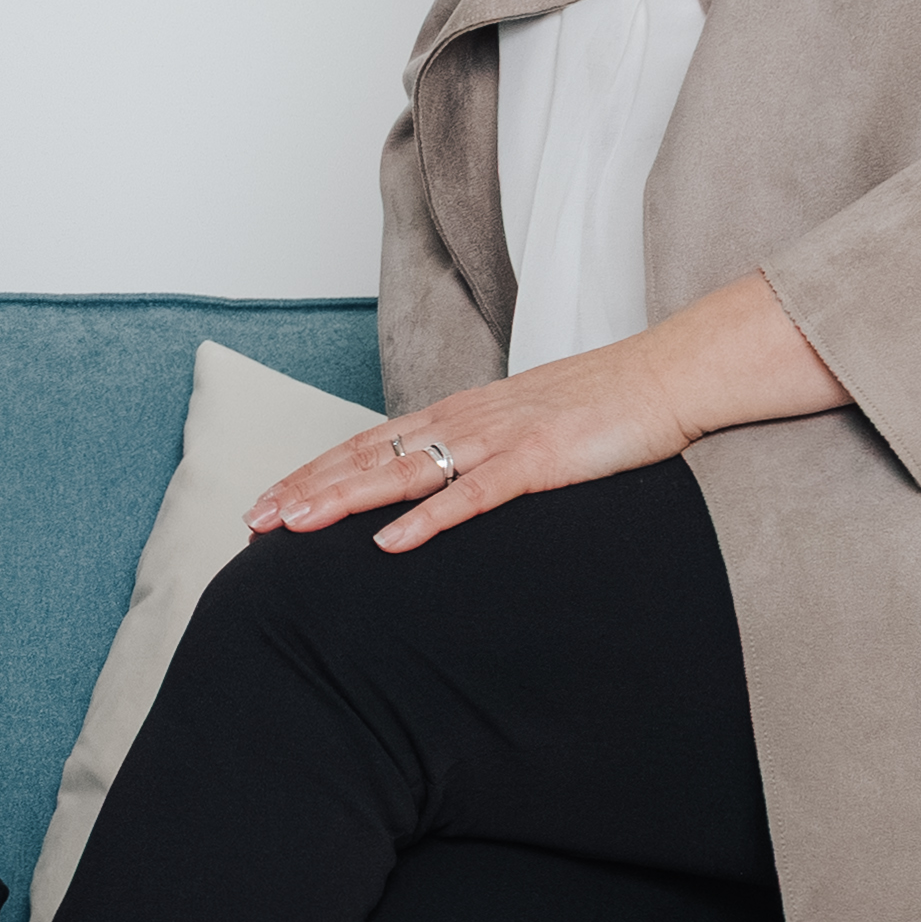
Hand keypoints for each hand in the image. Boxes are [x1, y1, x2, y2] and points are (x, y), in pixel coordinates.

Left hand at [255, 271, 849, 553]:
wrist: (668, 377)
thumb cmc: (599, 406)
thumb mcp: (521, 427)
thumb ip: (475, 451)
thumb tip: (432, 482)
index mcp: (457, 414)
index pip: (366, 442)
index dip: (312, 471)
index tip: (266, 501)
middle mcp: (465, 421)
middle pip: (367, 457)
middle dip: (306, 489)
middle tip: (252, 522)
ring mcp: (500, 439)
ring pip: (403, 472)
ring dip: (343, 500)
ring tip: (293, 527)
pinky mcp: (539, 460)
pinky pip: (474, 496)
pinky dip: (428, 519)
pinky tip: (390, 544)